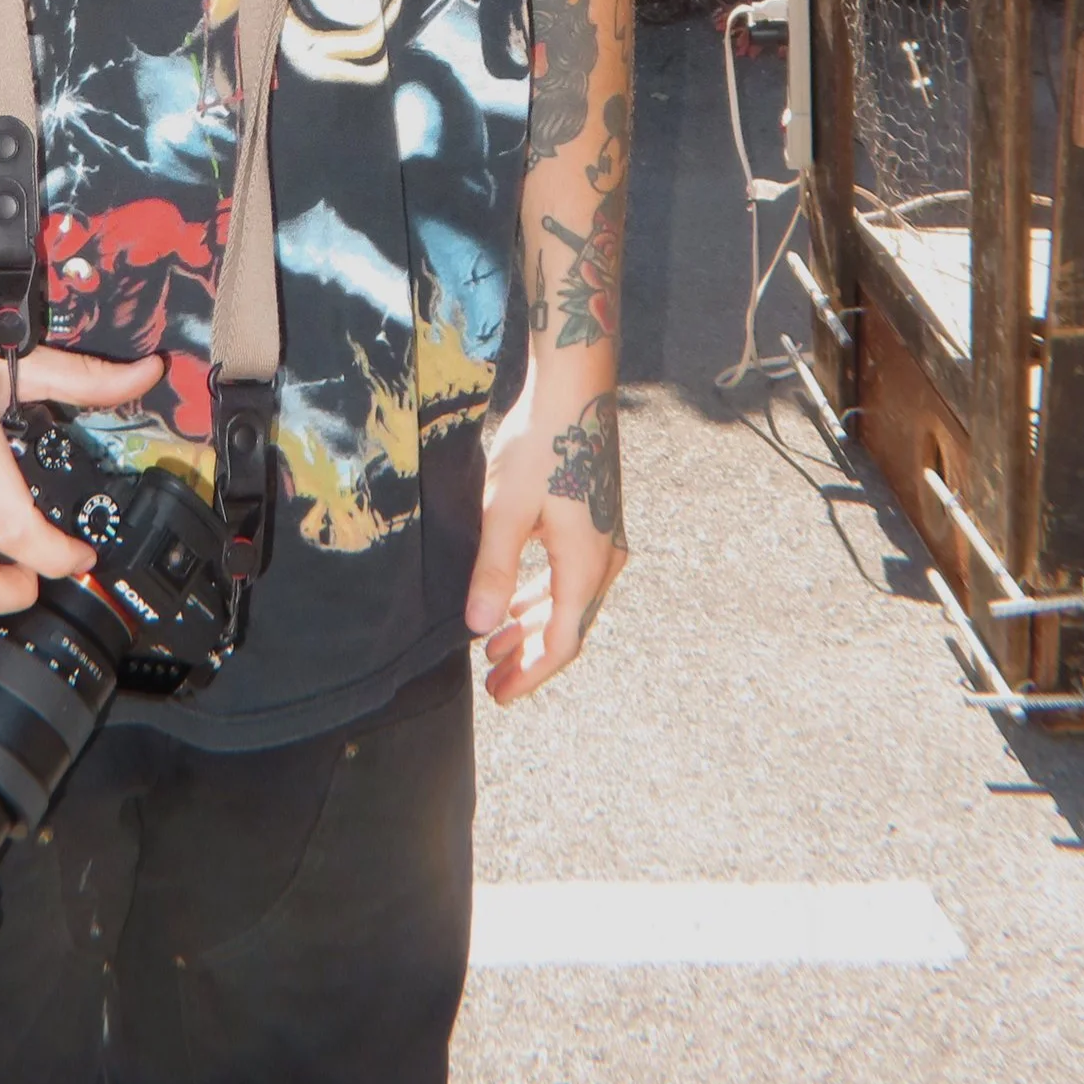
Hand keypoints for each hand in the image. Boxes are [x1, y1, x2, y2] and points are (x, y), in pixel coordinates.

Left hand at [466, 375, 627, 704]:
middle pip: (568, 626)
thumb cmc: (540, 445)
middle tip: (492, 679)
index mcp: (585, 564)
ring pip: (568, 600)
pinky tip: (516, 599)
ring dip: (533, 624)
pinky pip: (570, 575)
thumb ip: (494, 570)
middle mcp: (604, 558)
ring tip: (494, 644)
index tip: (500, 694)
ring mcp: (604, 538)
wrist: (575, 389)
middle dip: (529, 656)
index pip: (563, 642)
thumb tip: (479, 626)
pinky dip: (542, 595)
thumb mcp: (506, 510)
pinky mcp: (595, 519)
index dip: (531, 673)